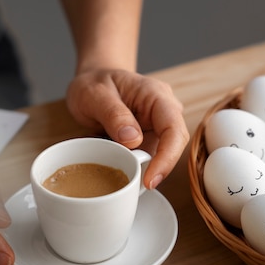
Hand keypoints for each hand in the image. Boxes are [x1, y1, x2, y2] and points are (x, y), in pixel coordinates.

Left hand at [66, 69, 189, 188]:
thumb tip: (133, 140)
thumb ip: (113, 114)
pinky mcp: (146, 139)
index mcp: (156, 95)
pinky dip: (129, 164)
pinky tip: (111, 162)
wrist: (91, 82)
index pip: (173, 129)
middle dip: (154, 167)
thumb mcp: (94, 94)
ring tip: (110, 165)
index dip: (167, 158)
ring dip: (137, 166)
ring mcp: (156, 127)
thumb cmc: (94, 82)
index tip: (150, 180)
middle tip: (130, 183)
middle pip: (172, 146)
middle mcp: (163, 112)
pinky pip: (144, 158)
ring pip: (158, 156)